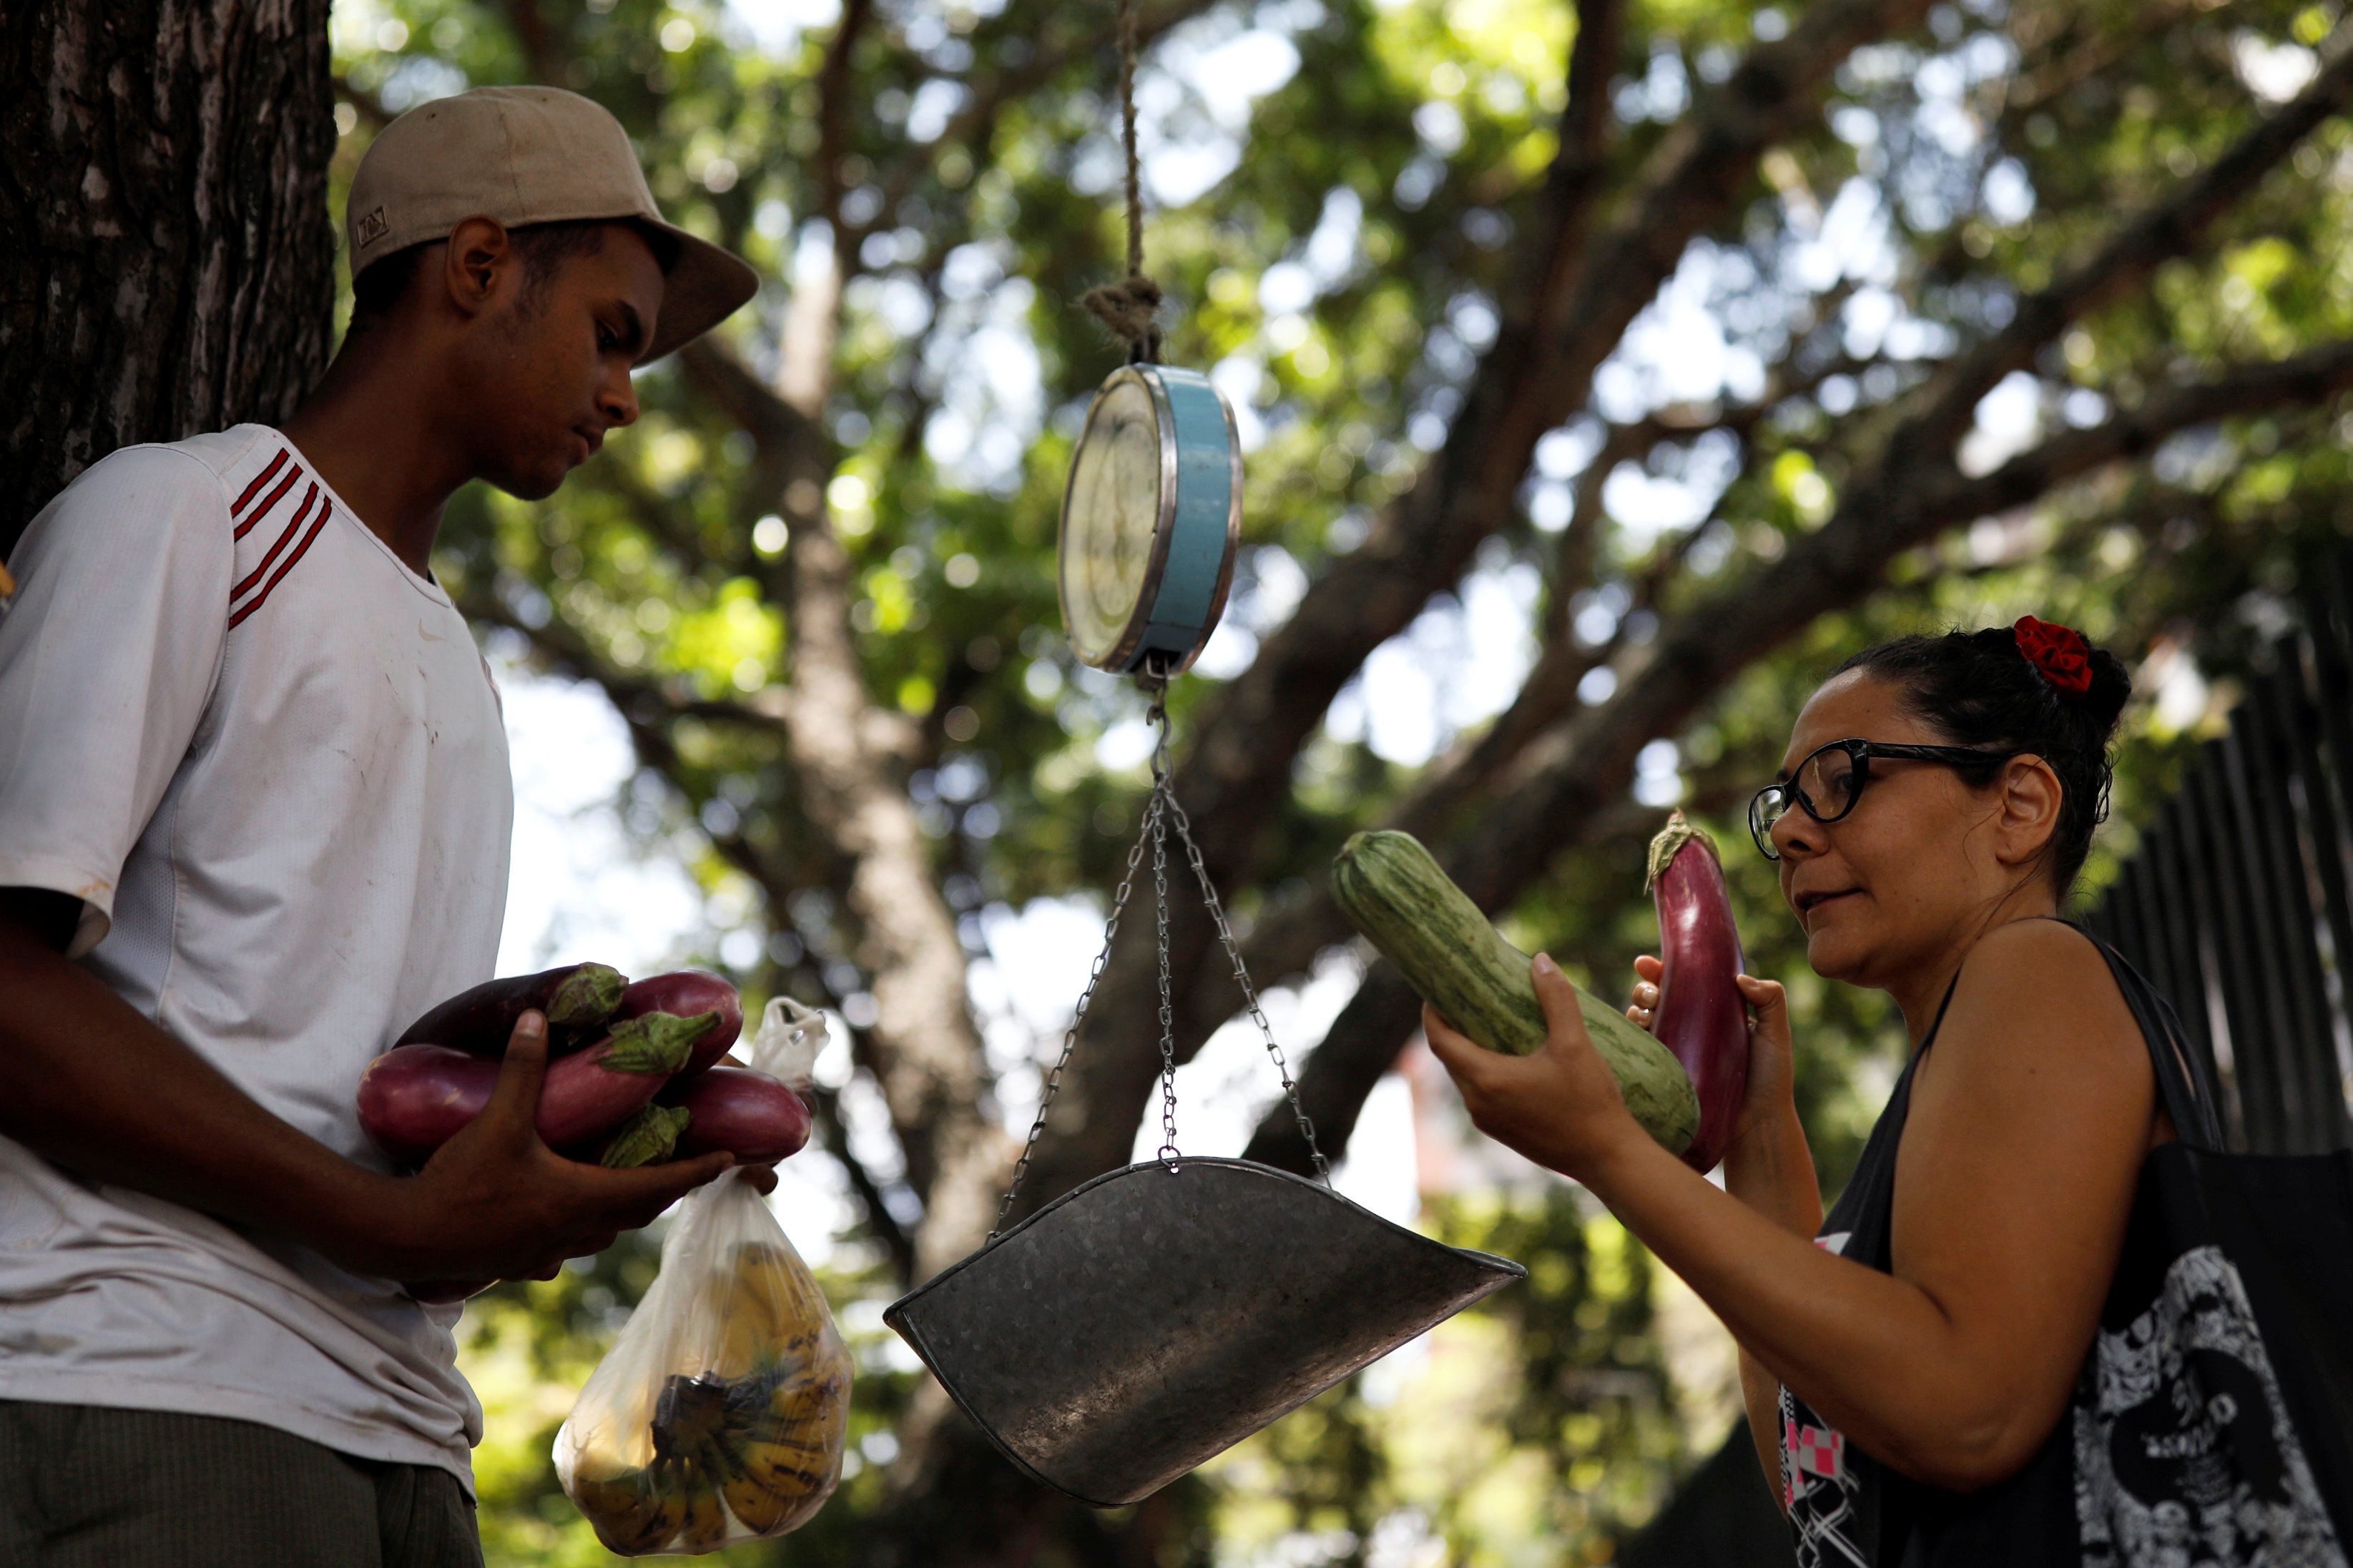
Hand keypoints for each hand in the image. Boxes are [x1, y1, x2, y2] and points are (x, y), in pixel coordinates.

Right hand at [350, 1011, 736, 1282]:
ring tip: (632, 1185)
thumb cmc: (459, 1182)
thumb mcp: (496, 1120)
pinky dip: (580, 1227)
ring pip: (603, 1232)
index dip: (697, 1170)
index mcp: (582, 1198)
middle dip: (665, 1187)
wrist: (405, 1240)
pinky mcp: (520, 1264)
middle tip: (686, 1165)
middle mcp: (575, 1232)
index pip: (659, 1185)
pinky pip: (565, 1247)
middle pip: (637, 1211)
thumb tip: (536, 1017)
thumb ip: (522, 1069)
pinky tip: (565, 1216)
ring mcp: (547, 1254)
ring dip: (622, 1210)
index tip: (730, 1160)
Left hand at [1423, 952, 1647, 1180]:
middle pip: (1449, 1057)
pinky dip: (1482, 1070)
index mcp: (1486, 1079)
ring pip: (1464, 1077)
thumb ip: (1556, 998)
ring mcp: (1487, 1121)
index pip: (1439, 1040)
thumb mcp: (1575, 1043)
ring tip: (1485, 1022)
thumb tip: (1541, 959)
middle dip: (1451, 1027)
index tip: (1437, 988)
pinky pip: (1479, 1094)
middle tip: (1465, 997)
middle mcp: (1477, 1103)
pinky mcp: (1501, 1131)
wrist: (1607, 1156)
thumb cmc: (1590, 1100)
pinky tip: (1506, 1056)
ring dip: (1468, 1050)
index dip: (1431, 1013)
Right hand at [1626, 957, 1794, 1154]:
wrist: (1756, 1123)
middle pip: (1656, 997)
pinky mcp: (1664, 1071)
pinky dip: (1632, 1033)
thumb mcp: (1776, 1034)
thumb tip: (1740, 978)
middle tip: (1652, 993)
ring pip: (1642, 1018)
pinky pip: (1640, 1047)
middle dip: (1645, 987)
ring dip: (1637, 1008)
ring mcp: (1674, 1048)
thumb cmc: (1770, 1079)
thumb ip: (1771, 999)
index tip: (1647, 963)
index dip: (1661, 969)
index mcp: (1712, 1011)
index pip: (1682, 982)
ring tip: (1647, 1011)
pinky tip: (1638, 1030)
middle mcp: (1689, 1026)